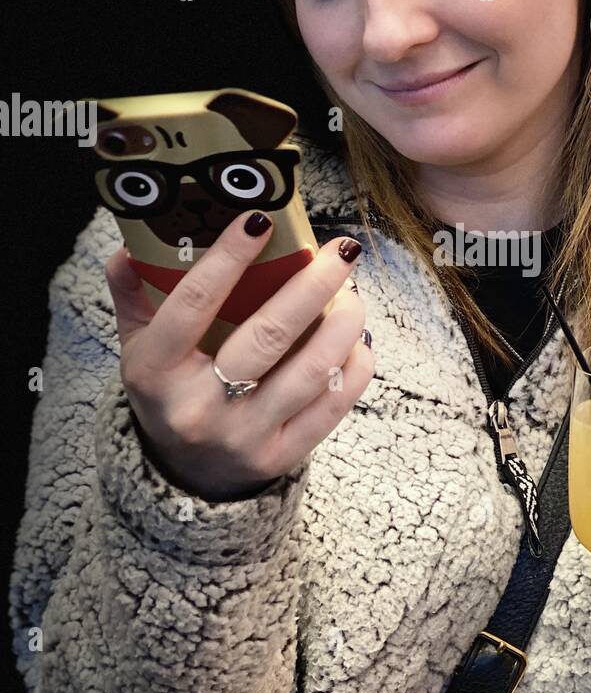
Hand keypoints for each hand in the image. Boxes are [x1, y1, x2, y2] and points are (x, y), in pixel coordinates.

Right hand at [104, 212, 373, 500]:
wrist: (186, 473)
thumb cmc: (170, 391)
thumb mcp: (138, 348)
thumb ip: (133, 297)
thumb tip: (129, 248)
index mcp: (156, 372)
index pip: (193, 305)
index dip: (228, 258)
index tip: (260, 219)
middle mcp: (199, 407)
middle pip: (269, 336)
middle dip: (313, 285)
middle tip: (340, 251)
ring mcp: (243, 436)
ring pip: (311, 371)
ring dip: (343, 323)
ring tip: (353, 292)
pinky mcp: (281, 456)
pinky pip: (332, 406)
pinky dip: (355, 366)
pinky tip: (359, 337)